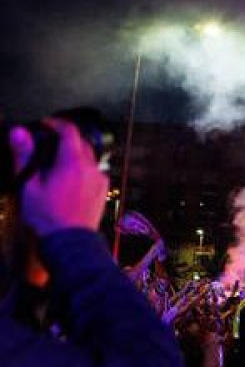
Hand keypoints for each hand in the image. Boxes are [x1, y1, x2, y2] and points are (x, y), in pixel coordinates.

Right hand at [9, 120, 108, 236]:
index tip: (45, 124)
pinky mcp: (103, 191)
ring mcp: (100, 180)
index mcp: (74, 163)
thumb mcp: (29, 185)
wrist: (70, 243)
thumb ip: (25, 156)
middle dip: (66, 138)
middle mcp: (92, 168)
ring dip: (75, 154)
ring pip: (89, 157)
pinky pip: (94, 171)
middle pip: (81, 142)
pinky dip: (82, 168)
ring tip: (56, 162)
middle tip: (48, 142)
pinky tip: (68, 178)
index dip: (56, 123)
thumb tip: (18, 132)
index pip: (70, 131)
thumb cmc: (46, 216)